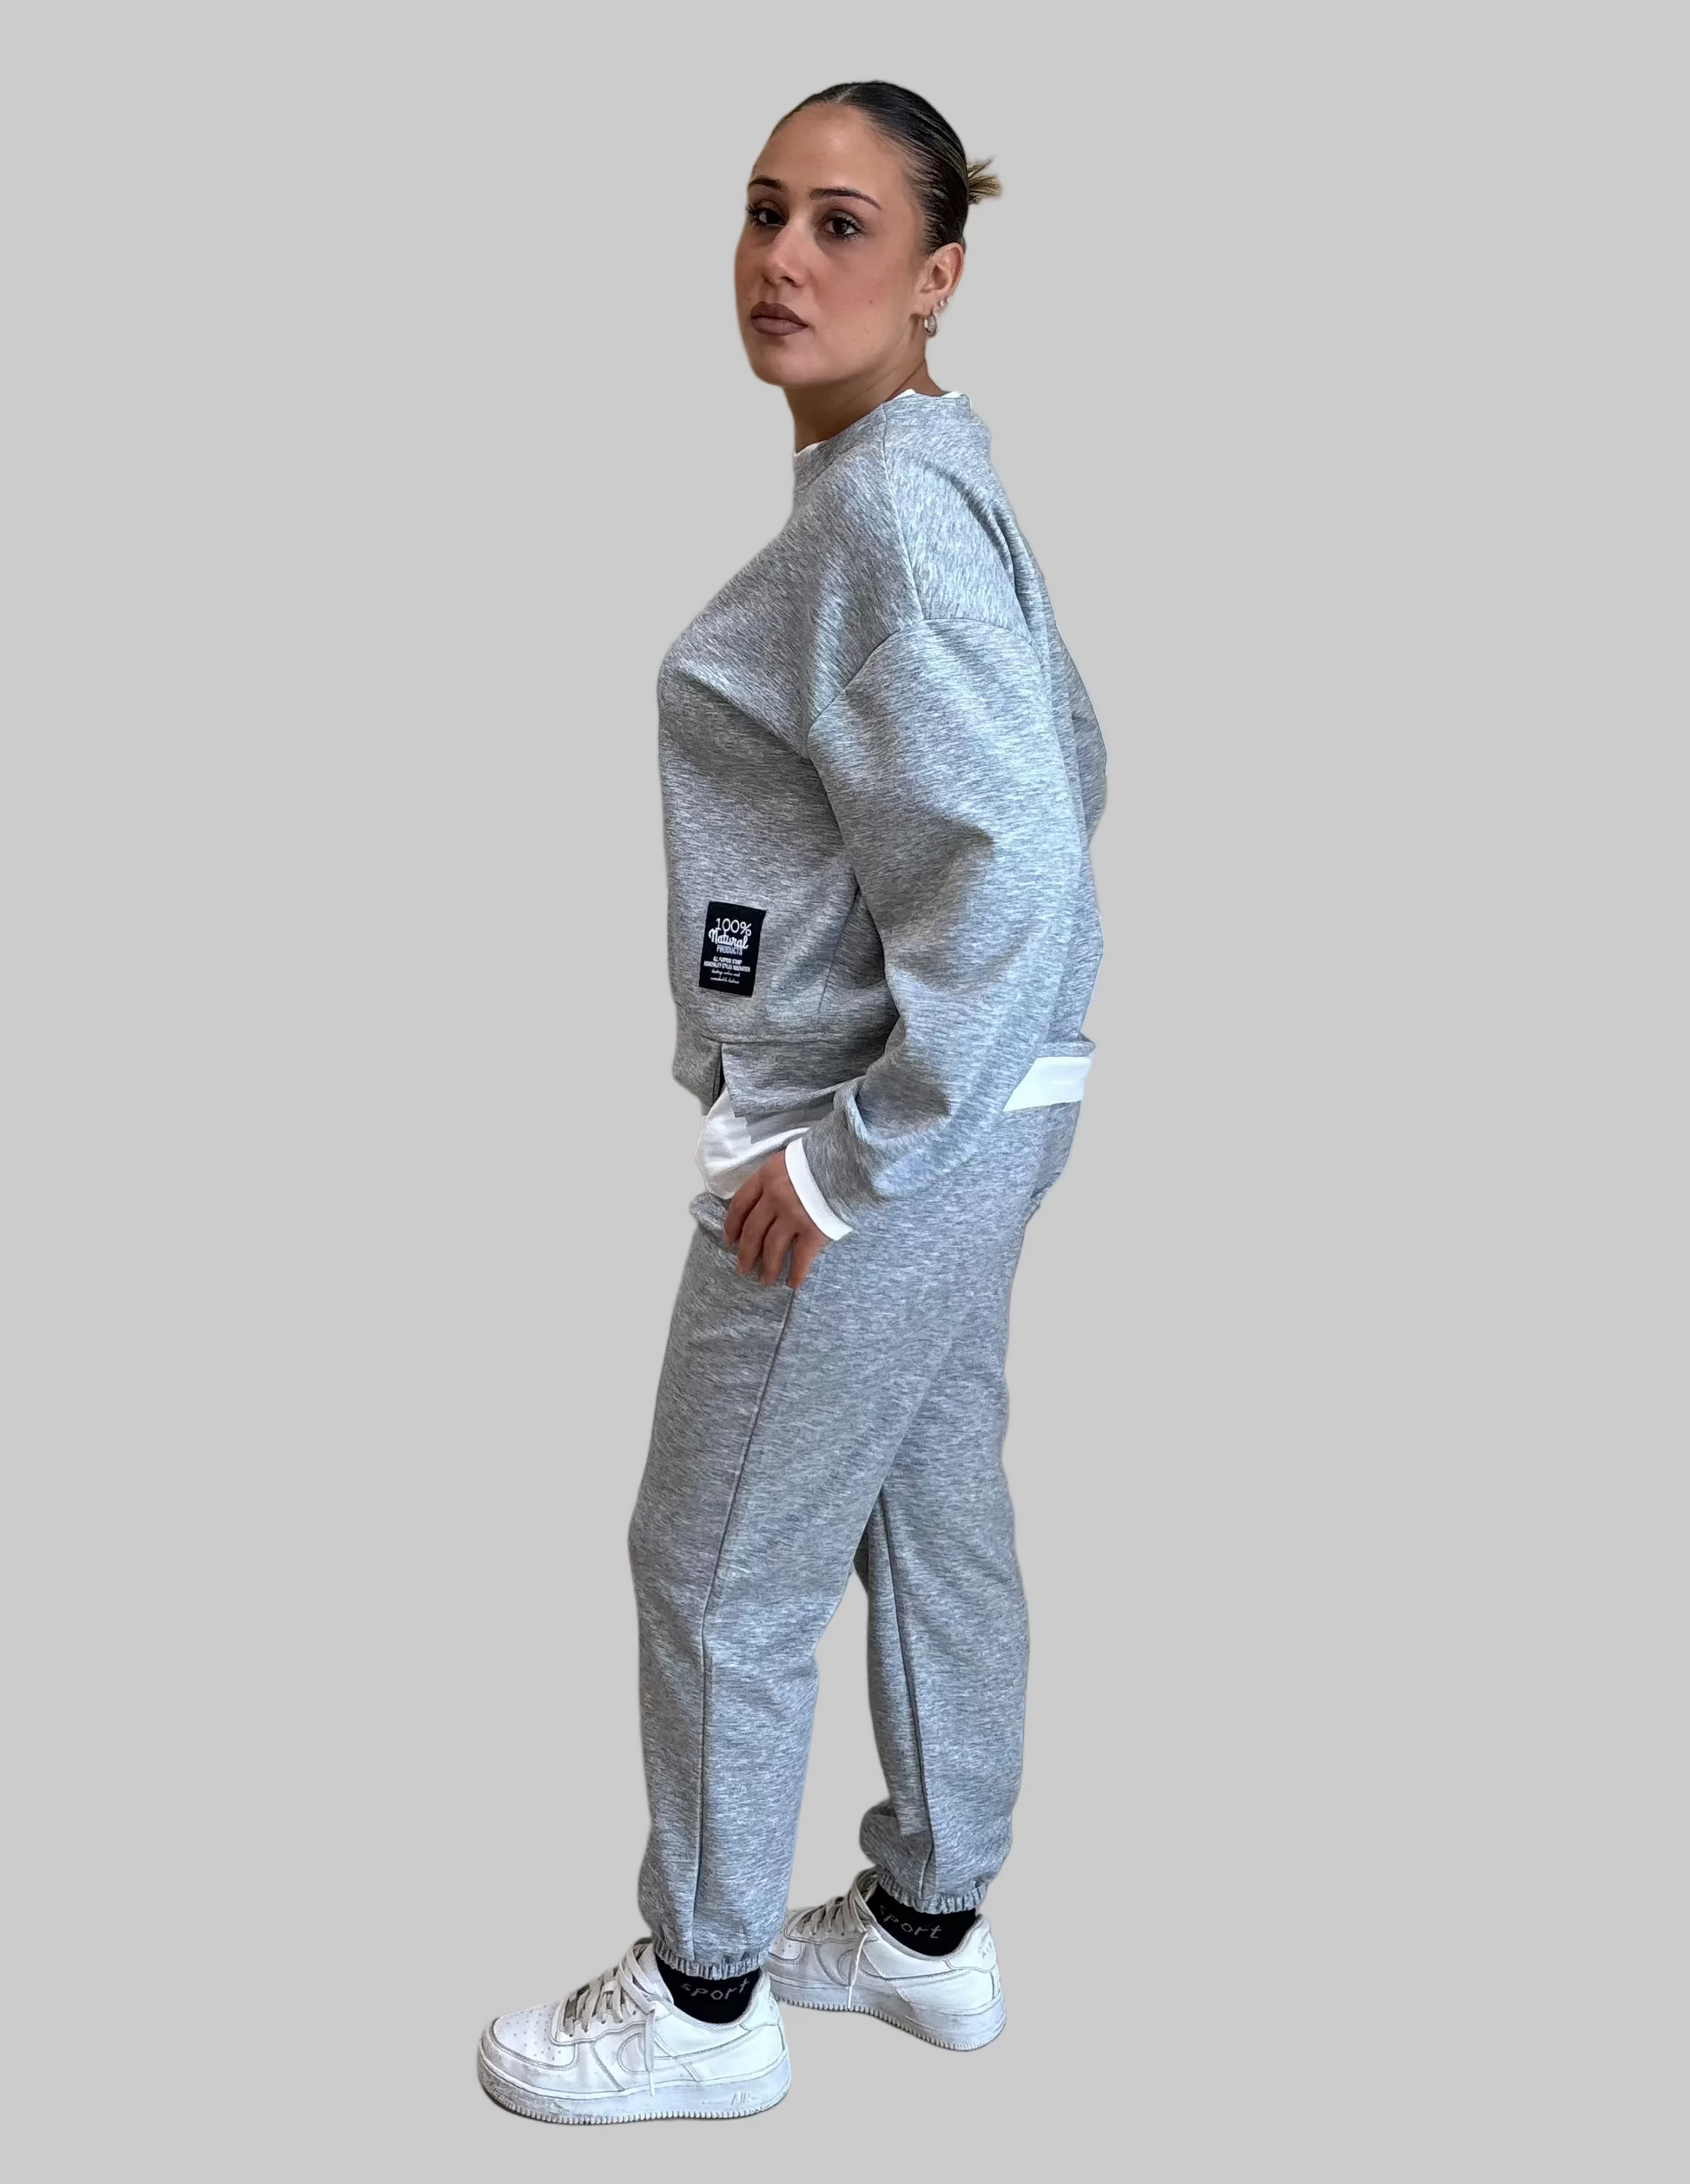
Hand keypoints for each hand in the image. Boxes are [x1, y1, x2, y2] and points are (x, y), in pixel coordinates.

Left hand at [723, 1149, 830, 1288]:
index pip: (741, 1204)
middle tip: (742, 1267)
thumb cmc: (823, 1156)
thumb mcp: (791, 1158)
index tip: (729, 1239)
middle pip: (753, 1230)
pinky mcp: (814, 1231)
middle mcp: (775, 1197)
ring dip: (768, 1267)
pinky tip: (792, 1283)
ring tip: (765, 1280)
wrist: (851, 1160)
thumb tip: (770, 1198)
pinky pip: (800, 1258)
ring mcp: (793, 1215)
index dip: (733, 1224)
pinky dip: (796, 1273)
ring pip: (772, 1247)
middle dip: (746, 1252)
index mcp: (767, 1176)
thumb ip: (777, 1177)